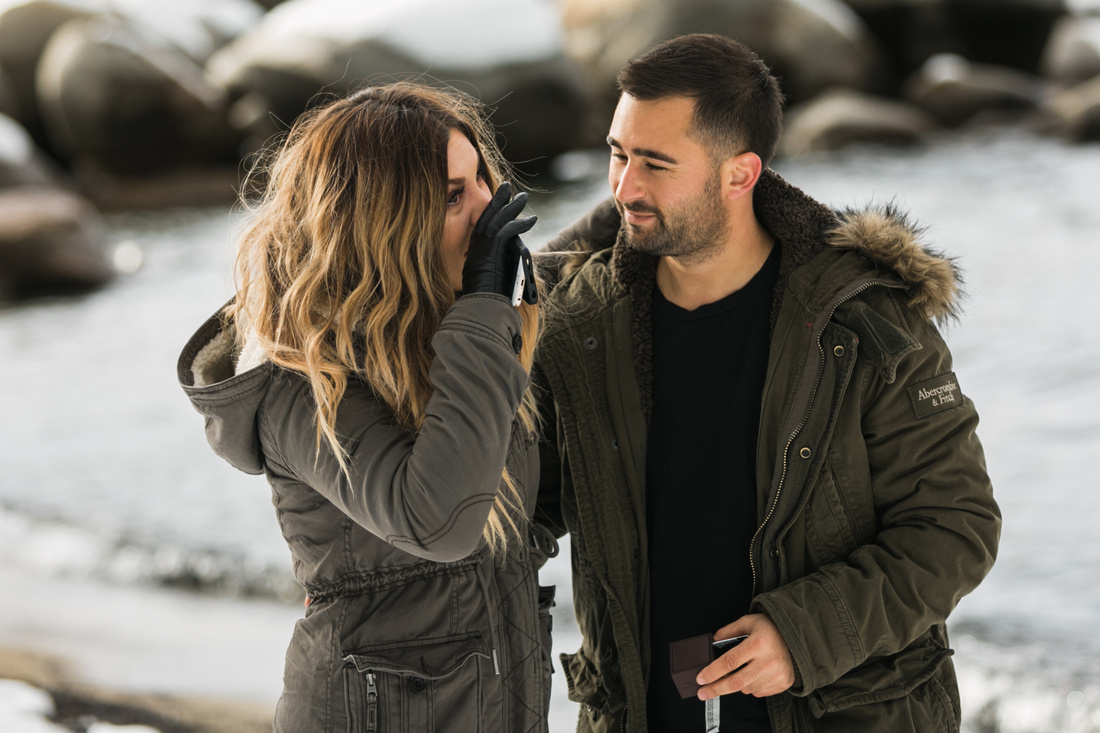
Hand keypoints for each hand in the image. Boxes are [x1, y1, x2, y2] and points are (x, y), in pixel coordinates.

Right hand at [462, 181, 536, 300]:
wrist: (479, 299)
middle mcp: (477, 240)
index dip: (491, 208)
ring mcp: (484, 242)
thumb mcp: (486, 271)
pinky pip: (510, 229)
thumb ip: (494, 258)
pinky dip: (522, 224)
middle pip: (489, 213)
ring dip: (513, 206)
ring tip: (523, 197)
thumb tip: (509, 254)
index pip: (483, 220)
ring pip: (500, 217)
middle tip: (509, 188)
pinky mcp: (494, 246)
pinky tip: (532, 220)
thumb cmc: (483, 291)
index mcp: (474, 245)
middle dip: (500, 199)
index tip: (498, 199)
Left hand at [696, 614, 794, 699]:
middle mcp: (769, 661)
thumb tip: (713, 641)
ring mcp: (777, 675)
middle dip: (716, 689)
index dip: (712, 672)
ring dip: (736, 684)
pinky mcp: (783, 684)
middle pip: (736, 681)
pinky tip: (754, 674)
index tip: (700, 679)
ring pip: (746, 688)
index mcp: (758, 644)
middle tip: (702, 693)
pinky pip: (758, 692)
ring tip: (740, 671)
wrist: (798, 638)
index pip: (729, 662)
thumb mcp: (749, 622)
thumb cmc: (770, 629)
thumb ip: (729, 631)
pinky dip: (750, 686)